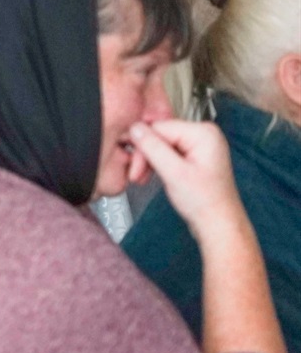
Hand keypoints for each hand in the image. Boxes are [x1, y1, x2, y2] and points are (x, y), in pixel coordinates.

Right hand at [127, 119, 245, 242]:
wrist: (218, 225)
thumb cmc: (204, 202)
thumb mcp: (174, 172)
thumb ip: (152, 147)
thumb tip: (134, 127)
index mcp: (203, 133)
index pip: (159, 127)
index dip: (142, 146)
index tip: (135, 167)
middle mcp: (203, 134)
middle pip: (159, 135)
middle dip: (145, 155)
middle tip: (137, 176)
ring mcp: (199, 145)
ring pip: (160, 144)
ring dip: (149, 161)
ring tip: (143, 178)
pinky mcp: (194, 156)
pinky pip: (167, 152)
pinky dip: (157, 164)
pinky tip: (152, 175)